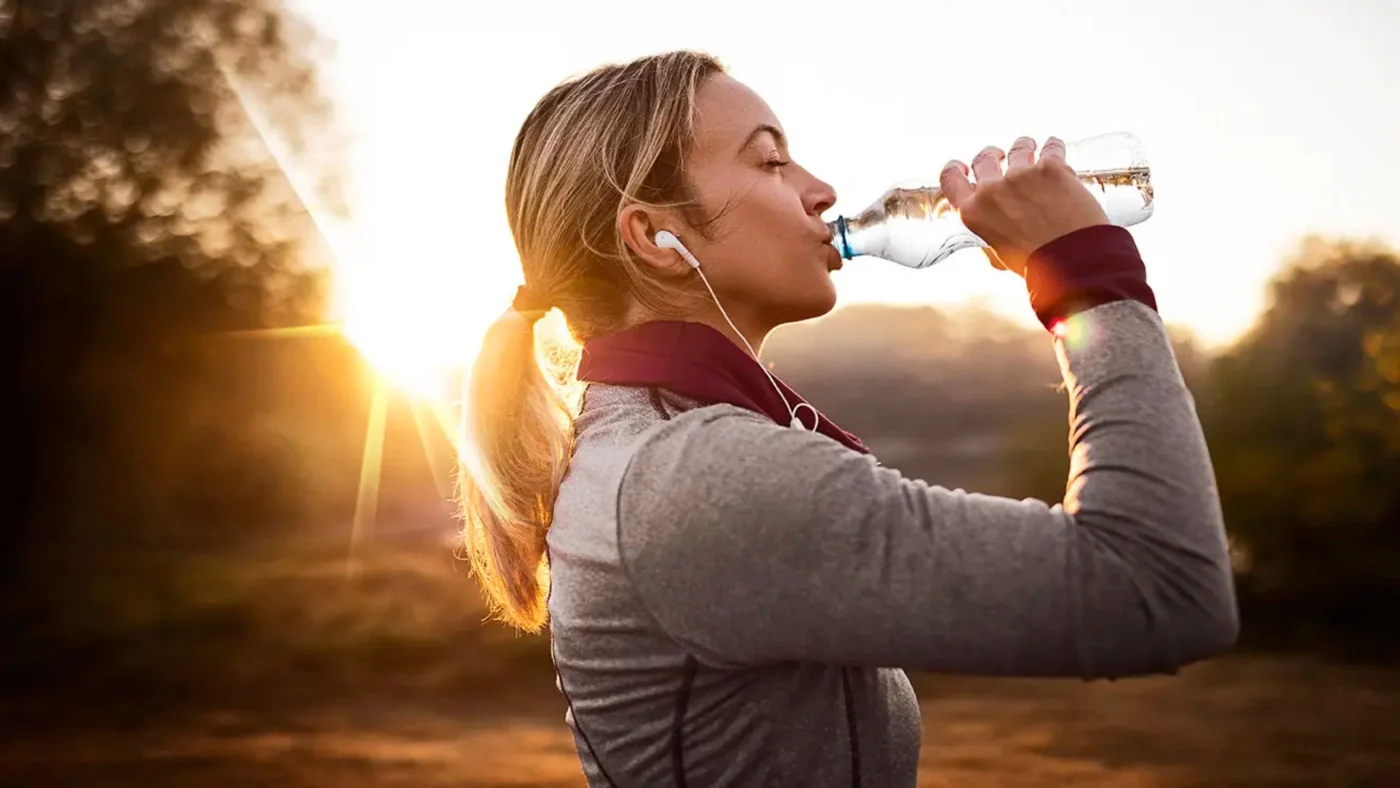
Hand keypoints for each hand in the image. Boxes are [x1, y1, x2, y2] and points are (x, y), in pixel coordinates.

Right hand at [939, 137, 1108, 275]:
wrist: (1072, 260)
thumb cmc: (1037, 264)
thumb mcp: (999, 253)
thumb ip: (990, 233)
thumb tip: (992, 227)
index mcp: (974, 212)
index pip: (951, 179)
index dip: (955, 169)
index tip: (963, 166)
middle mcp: (992, 190)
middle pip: (984, 158)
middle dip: (992, 155)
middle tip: (1001, 157)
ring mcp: (1021, 175)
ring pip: (1018, 147)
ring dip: (1023, 147)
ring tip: (1031, 148)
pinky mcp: (1050, 167)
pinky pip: (1050, 146)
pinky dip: (1053, 146)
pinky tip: (1054, 146)